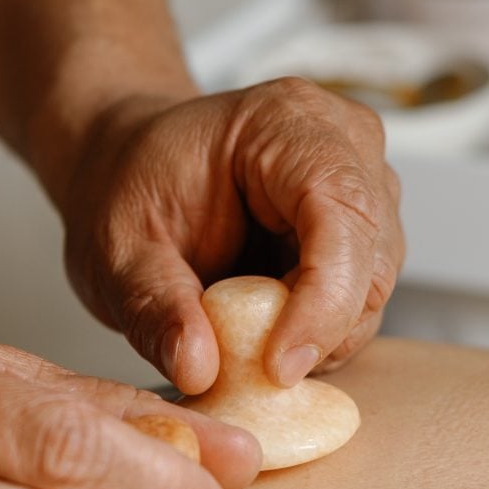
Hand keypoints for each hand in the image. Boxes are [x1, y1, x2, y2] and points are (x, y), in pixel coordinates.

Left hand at [58, 79, 405, 393]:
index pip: (341, 210)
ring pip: (370, 287)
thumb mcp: (118, 249)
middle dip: (317, 328)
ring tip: (241, 334)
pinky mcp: (362, 227)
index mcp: (286, 120)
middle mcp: (345, 141)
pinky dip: (316, 329)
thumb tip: (198, 368)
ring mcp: (364, 183)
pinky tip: (262, 325)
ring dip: (316, 332)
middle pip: (369, 258)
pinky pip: (360, 298)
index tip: (279, 366)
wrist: (132, 164)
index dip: (325, 298)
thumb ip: (153, 306)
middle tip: (246, 364)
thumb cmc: (130, 184)